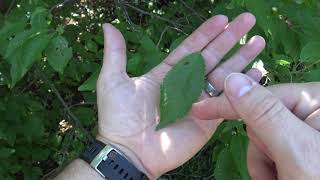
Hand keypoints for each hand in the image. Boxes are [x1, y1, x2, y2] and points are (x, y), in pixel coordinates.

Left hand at [96, 13, 264, 178]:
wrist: (130, 152)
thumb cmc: (119, 118)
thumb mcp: (113, 81)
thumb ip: (116, 53)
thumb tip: (108, 26)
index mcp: (167, 73)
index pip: (191, 47)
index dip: (207, 33)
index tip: (222, 18)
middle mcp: (186, 84)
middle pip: (213, 56)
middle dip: (230, 38)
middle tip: (247, 20)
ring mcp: (199, 101)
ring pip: (225, 75)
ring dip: (242, 58)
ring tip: (258, 41)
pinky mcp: (209, 118)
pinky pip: (229, 100)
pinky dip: (244, 87)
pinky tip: (258, 73)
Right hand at [195, 73, 319, 178]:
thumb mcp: (294, 149)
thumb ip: (263, 113)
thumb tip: (232, 79)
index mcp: (316, 99)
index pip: (261, 96)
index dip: (229, 104)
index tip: (199, 109)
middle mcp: (311, 110)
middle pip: (261, 120)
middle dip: (261, 148)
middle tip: (276, 171)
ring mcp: (306, 129)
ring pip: (263, 139)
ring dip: (264, 163)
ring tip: (280, 179)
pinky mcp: (300, 145)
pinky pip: (270, 151)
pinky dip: (270, 169)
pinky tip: (282, 178)